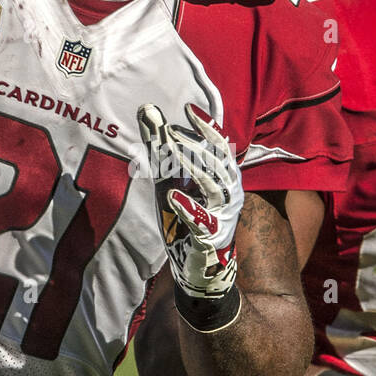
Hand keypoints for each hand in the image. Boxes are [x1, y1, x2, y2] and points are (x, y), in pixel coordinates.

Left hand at [138, 103, 242, 301]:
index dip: (206, 127)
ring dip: (194, 168)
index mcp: (223, 177)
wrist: (198, 266)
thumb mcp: (168, 181)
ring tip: (173, 152)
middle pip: (217, 163)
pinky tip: (172, 195)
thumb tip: (147, 111)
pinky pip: (202, 221)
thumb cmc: (185, 218)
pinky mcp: (211, 237)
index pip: (219, 147)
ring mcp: (223, 216)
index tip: (188, 109)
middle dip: (194, 145)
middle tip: (171, 132)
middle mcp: (229, 194)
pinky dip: (188, 207)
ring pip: (214, 187)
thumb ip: (159, 149)